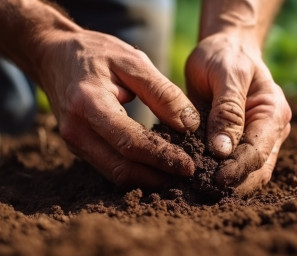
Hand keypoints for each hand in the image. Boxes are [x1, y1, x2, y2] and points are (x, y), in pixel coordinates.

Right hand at [35, 28, 199, 188]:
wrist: (55, 56)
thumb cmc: (95, 53)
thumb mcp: (132, 61)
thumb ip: (161, 92)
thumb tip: (189, 125)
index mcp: (88, 104)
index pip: (130, 143)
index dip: (162, 158)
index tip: (189, 166)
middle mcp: (76, 131)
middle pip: (122, 168)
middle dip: (157, 177)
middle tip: (188, 177)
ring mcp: (74, 142)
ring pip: (115, 174)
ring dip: (147, 179)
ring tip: (176, 176)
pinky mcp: (79, 146)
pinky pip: (110, 166)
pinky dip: (135, 171)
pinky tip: (155, 167)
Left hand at [186, 33, 290, 194]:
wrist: (224, 48)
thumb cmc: (226, 55)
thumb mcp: (227, 74)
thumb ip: (227, 111)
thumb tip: (223, 150)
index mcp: (272, 113)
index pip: (258, 151)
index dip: (238, 169)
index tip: (216, 180)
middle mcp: (269, 130)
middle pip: (257, 169)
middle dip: (234, 184)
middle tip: (203, 193)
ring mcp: (255, 136)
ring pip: (247, 171)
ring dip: (227, 184)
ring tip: (199, 191)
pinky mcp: (238, 139)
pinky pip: (232, 162)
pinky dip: (218, 172)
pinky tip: (198, 178)